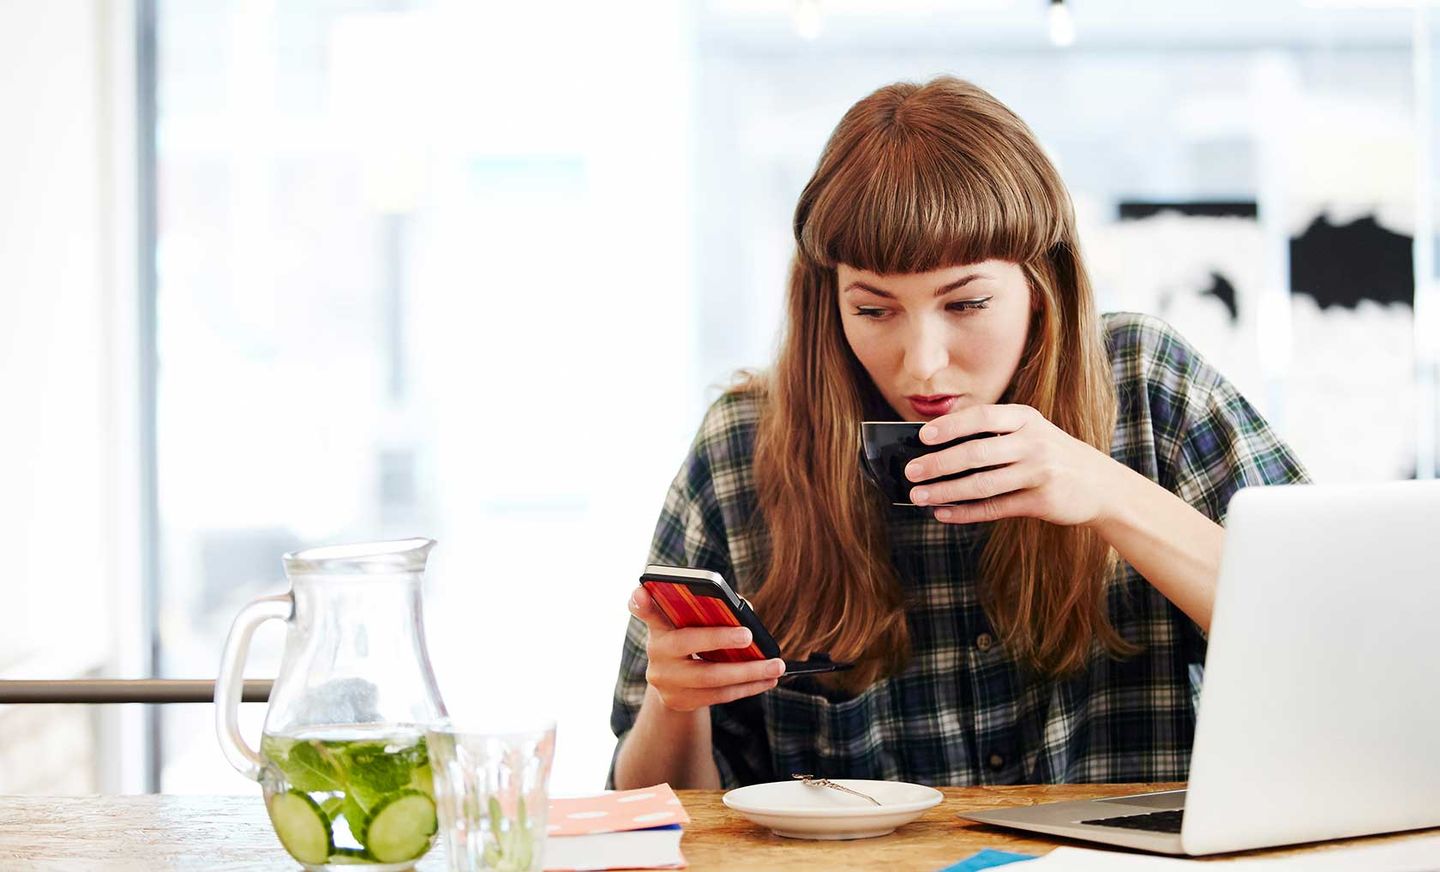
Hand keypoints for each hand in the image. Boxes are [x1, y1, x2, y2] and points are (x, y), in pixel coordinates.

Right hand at [627, 587, 784, 711]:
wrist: (672, 682)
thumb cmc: (689, 639)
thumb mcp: (689, 623)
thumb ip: (709, 609)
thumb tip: (744, 607)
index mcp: (659, 625)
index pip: (645, 610)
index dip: (641, 602)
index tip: (642, 591)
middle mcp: (657, 652)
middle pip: (686, 644)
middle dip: (720, 639)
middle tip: (748, 635)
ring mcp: (666, 681)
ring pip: (710, 678)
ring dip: (749, 673)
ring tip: (776, 666)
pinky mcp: (680, 701)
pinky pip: (719, 696)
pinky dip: (747, 688)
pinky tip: (767, 680)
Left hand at [903, 403, 1118, 526]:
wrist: (1101, 485)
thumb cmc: (1052, 455)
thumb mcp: (1031, 432)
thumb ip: (993, 435)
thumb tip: (937, 445)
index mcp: (1026, 418)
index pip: (982, 417)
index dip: (950, 426)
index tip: (923, 436)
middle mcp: (1033, 443)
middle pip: (976, 453)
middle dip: (938, 464)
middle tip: (911, 472)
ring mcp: (1039, 473)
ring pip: (982, 484)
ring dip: (945, 491)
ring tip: (919, 496)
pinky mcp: (1041, 502)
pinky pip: (994, 508)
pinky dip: (965, 512)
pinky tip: (944, 513)